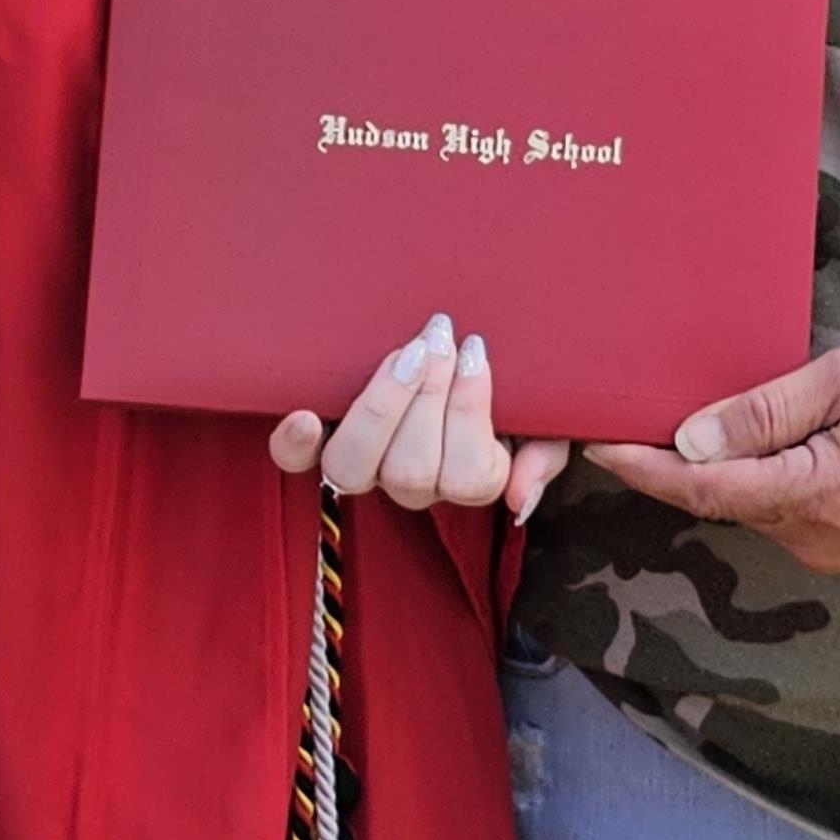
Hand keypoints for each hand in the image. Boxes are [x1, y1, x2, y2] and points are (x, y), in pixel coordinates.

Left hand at [269, 316, 569, 522]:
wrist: (457, 344)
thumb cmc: (507, 384)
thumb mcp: (542, 418)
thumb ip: (542, 457)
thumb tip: (519, 501)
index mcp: (467, 478)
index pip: (468, 479)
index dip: (469, 413)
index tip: (477, 351)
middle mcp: (411, 482)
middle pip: (410, 474)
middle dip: (429, 398)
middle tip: (441, 338)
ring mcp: (365, 465)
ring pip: (356, 467)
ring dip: (381, 407)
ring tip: (403, 352)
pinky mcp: (322, 444)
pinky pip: (298, 461)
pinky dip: (296, 442)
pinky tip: (305, 415)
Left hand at [584, 334, 839, 573]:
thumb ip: (764, 413)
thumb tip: (690, 441)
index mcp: (818, 496)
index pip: (705, 489)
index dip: (644, 469)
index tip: (595, 446)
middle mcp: (818, 538)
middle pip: (719, 499)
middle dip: (671, 462)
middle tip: (625, 414)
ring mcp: (832, 546)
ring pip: (746, 503)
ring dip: (713, 466)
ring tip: (677, 415)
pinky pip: (776, 506)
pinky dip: (750, 475)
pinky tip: (739, 438)